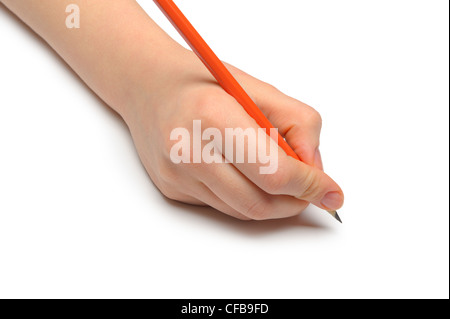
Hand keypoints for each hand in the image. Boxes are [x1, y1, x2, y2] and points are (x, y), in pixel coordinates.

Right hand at [124, 49, 343, 219]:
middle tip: (309, 190)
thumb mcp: (260, 89)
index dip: (309, 186)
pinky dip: (244, 196)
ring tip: (278, 177)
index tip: (331, 192)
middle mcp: (189, 151)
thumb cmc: (205, 83)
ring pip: (241, 210)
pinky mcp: (172, 190)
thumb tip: (315, 170)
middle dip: (294, 202)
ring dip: (272, 202)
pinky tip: (241, 172)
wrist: (149, 87)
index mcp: (214, 117)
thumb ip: (298, 125)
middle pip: (259, 202)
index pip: (273, 171)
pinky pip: (222, 206)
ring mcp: (177, 175)